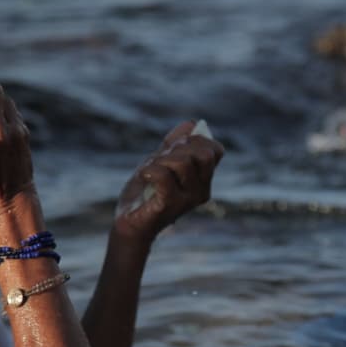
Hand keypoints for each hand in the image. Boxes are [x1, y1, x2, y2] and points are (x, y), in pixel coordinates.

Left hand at [114, 121, 223, 241]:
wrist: (130, 222)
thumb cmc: (146, 194)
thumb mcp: (161, 162)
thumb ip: (175, 144)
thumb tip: (191, 124)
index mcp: (204, 180)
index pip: (215, 150)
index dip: (195, 140)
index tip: (175, 148)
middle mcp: (201, 191)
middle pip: (203, 154)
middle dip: (179, 149)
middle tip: (161, 159)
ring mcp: (187, 200)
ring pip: (182, 162)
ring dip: (160, 161)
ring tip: (149, 171)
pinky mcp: (170, 205)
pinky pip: (163, 175)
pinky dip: (149, 170)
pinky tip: (144, 176)